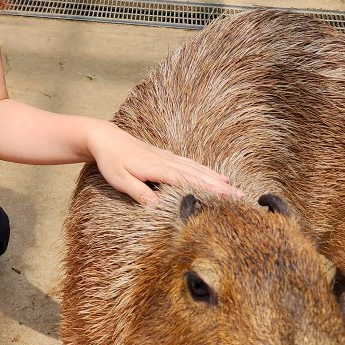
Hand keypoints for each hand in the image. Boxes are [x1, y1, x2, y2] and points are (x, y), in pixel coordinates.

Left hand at [87, 120, 242, 207]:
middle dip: (219, 185)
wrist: (106, 138)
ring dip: (215, 178)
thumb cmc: (111, 161)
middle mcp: (166, 161)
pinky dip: (204, 170)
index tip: (225, 195)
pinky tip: (213, 175)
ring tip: (233, 187)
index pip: (187, 180)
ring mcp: (168, 157)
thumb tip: (155, 206)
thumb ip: (138, 192)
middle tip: (239, 195)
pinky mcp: (166, 156)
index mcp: (157, 168)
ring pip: (196, 168)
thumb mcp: (119, 179)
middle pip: (198, 174)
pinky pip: (190, 164)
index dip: (207, 188)